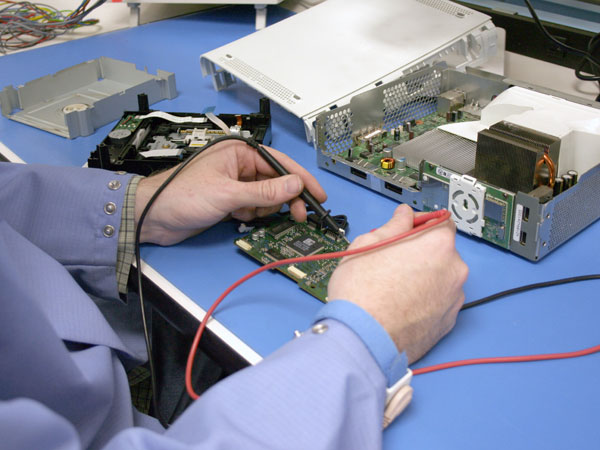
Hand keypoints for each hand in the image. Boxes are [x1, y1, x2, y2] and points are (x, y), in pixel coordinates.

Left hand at [134, 140, 326, 245]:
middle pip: (275, 181)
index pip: (279, 163)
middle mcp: (238, 165)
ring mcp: (234, 184)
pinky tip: (237, 216)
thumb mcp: (228, 194)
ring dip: (263, 209)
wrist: (153, 217)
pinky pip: (253, 207)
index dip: (300, 179)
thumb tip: (294, 185)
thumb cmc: (180, 195)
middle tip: (300, 215)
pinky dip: (251, 214)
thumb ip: (264, 192)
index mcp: (238, 152)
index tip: (317, 194)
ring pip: (266, 197)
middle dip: (284, 199)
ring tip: (247, 212)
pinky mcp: (229, 200)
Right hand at [327, 205, 467, 363]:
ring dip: (424, 277)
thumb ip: (392, 226)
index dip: (420, 224)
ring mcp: (453, 298)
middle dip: (421, 253)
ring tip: (394, 287)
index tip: (407, 230)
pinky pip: (439, 302)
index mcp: (437, 243)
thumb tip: (402, 217)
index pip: (440, 221)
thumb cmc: (362, 293)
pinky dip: (425, 301)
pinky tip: (401, 304)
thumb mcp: (367, 244)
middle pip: (441, 251)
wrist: (362, 338)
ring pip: (441, 278)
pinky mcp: (448, 322)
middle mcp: (454, 269)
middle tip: (393, 261)